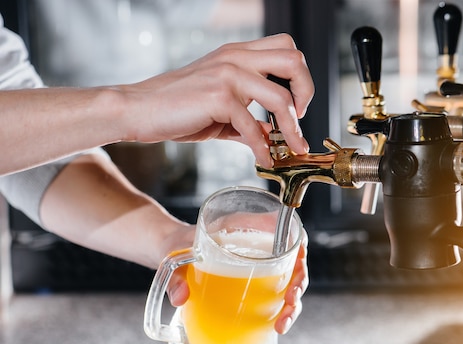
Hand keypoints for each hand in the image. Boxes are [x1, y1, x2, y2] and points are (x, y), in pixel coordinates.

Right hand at [120, 33, 313, 167]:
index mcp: (237, 54)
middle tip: (301, 119)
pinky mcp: (218, 97)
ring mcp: (227, 75)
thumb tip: (271, 136)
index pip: (286, 47)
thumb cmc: (176, 107)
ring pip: (281, 98)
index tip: (297, 105)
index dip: (299, 77)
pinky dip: (262, 148)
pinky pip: (252, 126)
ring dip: (292, 130)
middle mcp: (236, 58)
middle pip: (294, 59)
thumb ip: (248, 118)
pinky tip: (262, 159)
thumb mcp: (219, 108)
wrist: (138, 109)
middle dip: (307, 92)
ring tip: (292, 149)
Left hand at [166, 234, 308, 334]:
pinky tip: (278, 326)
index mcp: (246, 228)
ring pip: (288, 283)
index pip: (285, 230)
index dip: (299, 243)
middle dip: (299, 283)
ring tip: (283, 323)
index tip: (298, 260)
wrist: (170, 252)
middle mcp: (258, 248)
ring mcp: (259, 267)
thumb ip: (174, 276)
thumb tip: (181, 298)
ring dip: (293, 304)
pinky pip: (276, 296)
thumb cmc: (176, 245)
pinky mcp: (254, 286)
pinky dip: (281, 311)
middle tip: (291, 300)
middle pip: (293, 261)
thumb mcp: (173, 253)